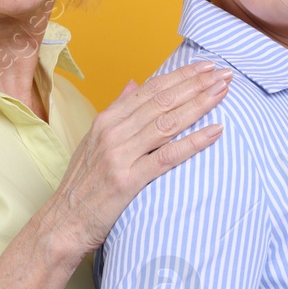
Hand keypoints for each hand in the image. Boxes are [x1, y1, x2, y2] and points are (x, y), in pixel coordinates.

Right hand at [42, 61, 230, 256]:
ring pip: (167, 123)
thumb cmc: (82, 185)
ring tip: (222, 92)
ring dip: (199, 105)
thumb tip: (133, 84)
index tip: (206, 66)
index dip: (181, 75)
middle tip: (224, 73)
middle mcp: (113, 132)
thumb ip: (116, 111)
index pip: (150, 89)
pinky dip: (194, 142)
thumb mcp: (92, 141)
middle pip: (162, 101)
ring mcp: (120, 155)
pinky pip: (168, 156)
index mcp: (106, 120)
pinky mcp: (128, 180)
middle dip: (196, 84)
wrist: (64, 222)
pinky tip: (215, 131)